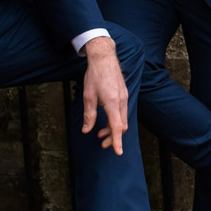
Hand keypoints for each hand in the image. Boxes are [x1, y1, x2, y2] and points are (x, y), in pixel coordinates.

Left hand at [81, 36, 127, 154]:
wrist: (104, 58)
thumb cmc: (95, 76)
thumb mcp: (87, 96)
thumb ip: (88, 115)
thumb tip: (86, 130)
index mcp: (112, 102)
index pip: (117, 126)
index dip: (117, 141)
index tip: (118, 152)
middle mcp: (121, 101)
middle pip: (121, 126)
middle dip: (113, 137)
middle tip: (102, 144)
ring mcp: (124, 98)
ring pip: (122, 119)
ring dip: (113, 129)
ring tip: (100, 133)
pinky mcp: (124, 95)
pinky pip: (122, 112)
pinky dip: (115, 120)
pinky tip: (106, 120)